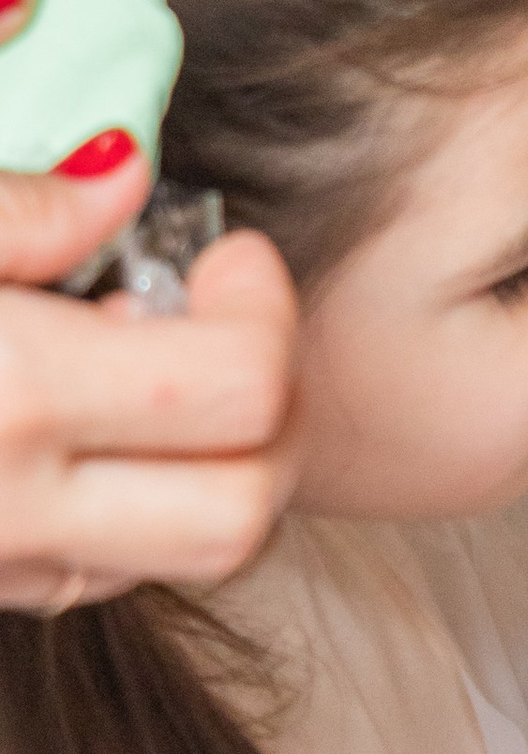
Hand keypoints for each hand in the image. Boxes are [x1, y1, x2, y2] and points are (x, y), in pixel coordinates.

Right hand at [0, 0, 298, 607]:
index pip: (242, 387)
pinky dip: (133, 502)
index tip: (219, 242)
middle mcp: (8, 512)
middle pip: (248, 511)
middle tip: (214, 310)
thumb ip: (13, 209)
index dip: (264, 305)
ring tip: (150, 364)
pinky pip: (98, 577)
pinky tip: (75, 421)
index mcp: (6, 399)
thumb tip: (124, 176)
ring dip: (215, 460)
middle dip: (274, 407)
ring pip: (189, 560)